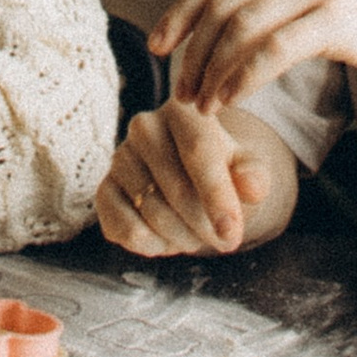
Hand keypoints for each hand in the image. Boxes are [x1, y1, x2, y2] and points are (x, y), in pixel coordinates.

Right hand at [96, 99, 271, 257]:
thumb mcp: (245, 168)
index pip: (198, 153)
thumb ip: (253, 175)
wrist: (188, 178)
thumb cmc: (221, 169)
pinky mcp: (103, 189)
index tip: (232, 234)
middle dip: (205, 226)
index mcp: (182, 111)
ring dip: (183, 238)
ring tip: (196, 233)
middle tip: (224, 240)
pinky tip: (167, 237)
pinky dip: (153, 246)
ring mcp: (119, 158)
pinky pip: (126, 230)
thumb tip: (252, 185)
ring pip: (153, 213)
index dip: (216, 197)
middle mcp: (143, 126)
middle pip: (177, 188)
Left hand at [152, 0, 356, 114]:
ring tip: (202, 105)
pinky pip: (272, 50)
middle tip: (180, 90)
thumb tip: (222, 14)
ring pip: (240, 29)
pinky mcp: (336, 19)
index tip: (157, 46)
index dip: (179, 13)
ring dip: (213, 71)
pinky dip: (243, 77)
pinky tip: (231, 99)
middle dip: (192, 51)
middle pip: (221, 5)